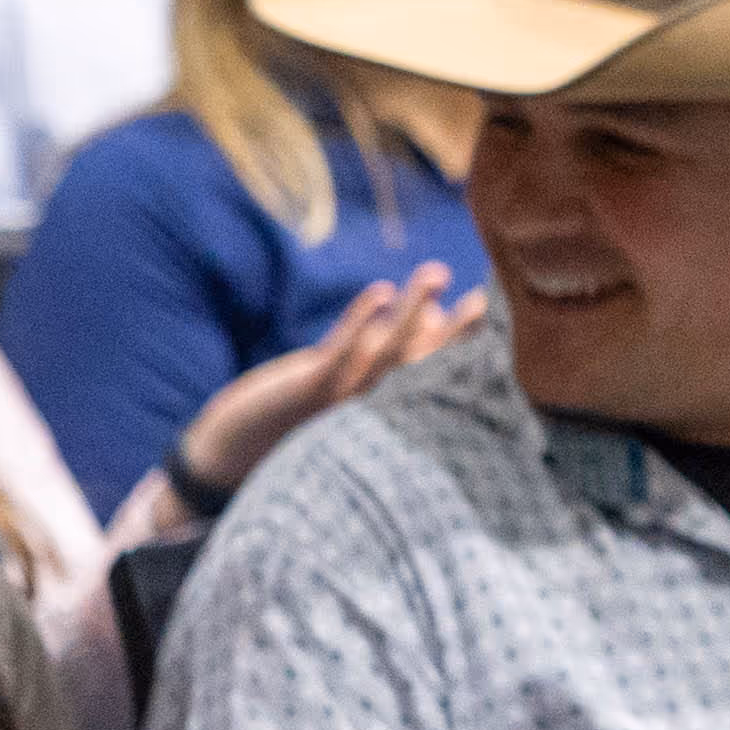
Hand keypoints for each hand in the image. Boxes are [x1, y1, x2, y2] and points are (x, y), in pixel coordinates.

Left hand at [178, 269, 484, 497]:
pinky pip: (343, 353)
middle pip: (426, 364)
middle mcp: (377, 407)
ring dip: (414, 312)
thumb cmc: (296, 415)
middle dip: (457, 331)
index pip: (438, 372)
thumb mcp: (347, 379)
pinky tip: (380, 293)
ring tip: (436, 273)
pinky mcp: (311, 390)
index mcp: (390, 410)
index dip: (466, 342)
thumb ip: (384, 349)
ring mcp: (346, 399)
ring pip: (390, 353)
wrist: (235, 456)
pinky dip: (363, 321)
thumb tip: (429, 312)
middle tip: (487, 299)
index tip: (494, 308)